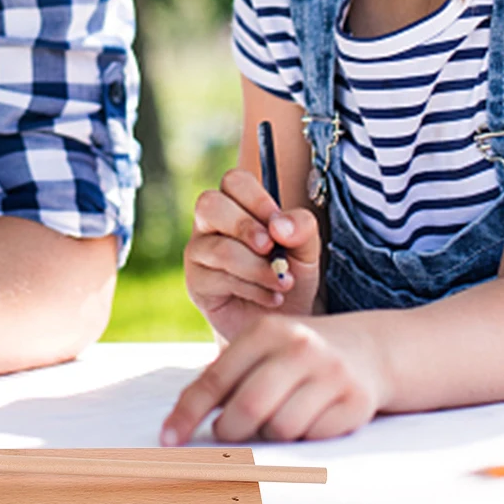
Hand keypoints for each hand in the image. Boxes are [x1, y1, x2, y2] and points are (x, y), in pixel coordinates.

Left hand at [161, 314, 385, 443]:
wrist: (370, 349)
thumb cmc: (298, 355)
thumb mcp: (262, 348)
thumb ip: (227, 377)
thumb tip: (181, 422)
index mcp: (266, 330)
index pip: (216, 378)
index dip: (188, 412)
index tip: (168, 439)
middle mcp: (299, 347)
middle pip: (248, 409)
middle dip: (230, 433)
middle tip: (228, 436)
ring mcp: (331, 374)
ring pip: (281, 429)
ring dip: (269, 438)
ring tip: (274, 422)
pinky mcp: (355, 402)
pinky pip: (313, 439)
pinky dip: (302, 441)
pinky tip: (308, 422)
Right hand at [184, 167, 320, 341]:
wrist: (286, 321)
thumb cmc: (292, 276)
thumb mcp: (307, 251)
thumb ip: (301, 229)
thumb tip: (279, 226)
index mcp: (237, 204)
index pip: (233, 181)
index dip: (256, 199)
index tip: (280, 226)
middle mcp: (211, 224)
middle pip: (209, 204)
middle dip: (244, 226)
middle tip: (271, 248)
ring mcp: (199, 252)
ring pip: (218, 247)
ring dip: (256, 267)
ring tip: (282, 283)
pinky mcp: (196, 283)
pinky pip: (219, 279)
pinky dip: (253, 289)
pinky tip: (272, 298)